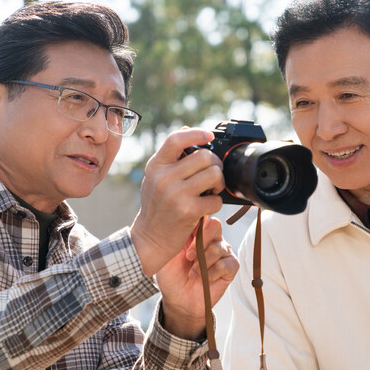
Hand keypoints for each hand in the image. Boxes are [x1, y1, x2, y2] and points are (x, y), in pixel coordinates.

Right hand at [130, 128, 225, 277]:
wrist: (150, 238)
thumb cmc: (157, 207)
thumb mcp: (155, 178)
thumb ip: (170, 157)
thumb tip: (188, 130)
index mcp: (156, 166)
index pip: (176, 140)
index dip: (197, 134)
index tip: (209, 136)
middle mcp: (164, 178)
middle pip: (204, 157)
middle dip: (215, 166)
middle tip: (212, 177)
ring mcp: (176, 194)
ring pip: (213, 175)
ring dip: (219, 183)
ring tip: (211, 191)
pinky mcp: (187, 211)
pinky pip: (215, 199)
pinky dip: (216, 203)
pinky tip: (206, 207)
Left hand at [157, 215, 238, 338]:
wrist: (178, 301)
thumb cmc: (171, 276)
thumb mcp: (167, 254)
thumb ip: (176, 236)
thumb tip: (183, 219)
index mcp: (196, 233)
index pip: (202, 216)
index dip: (195, 224)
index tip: (184, 239)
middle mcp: (212, 240)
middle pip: (215, 225)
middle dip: (200, 242)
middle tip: (188, 256)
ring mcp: (223, 252)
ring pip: (219, 247)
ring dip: (203, 262)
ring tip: (193, 273)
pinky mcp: (230, 267)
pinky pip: (226, 264)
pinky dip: (212, 273)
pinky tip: (204, 279)